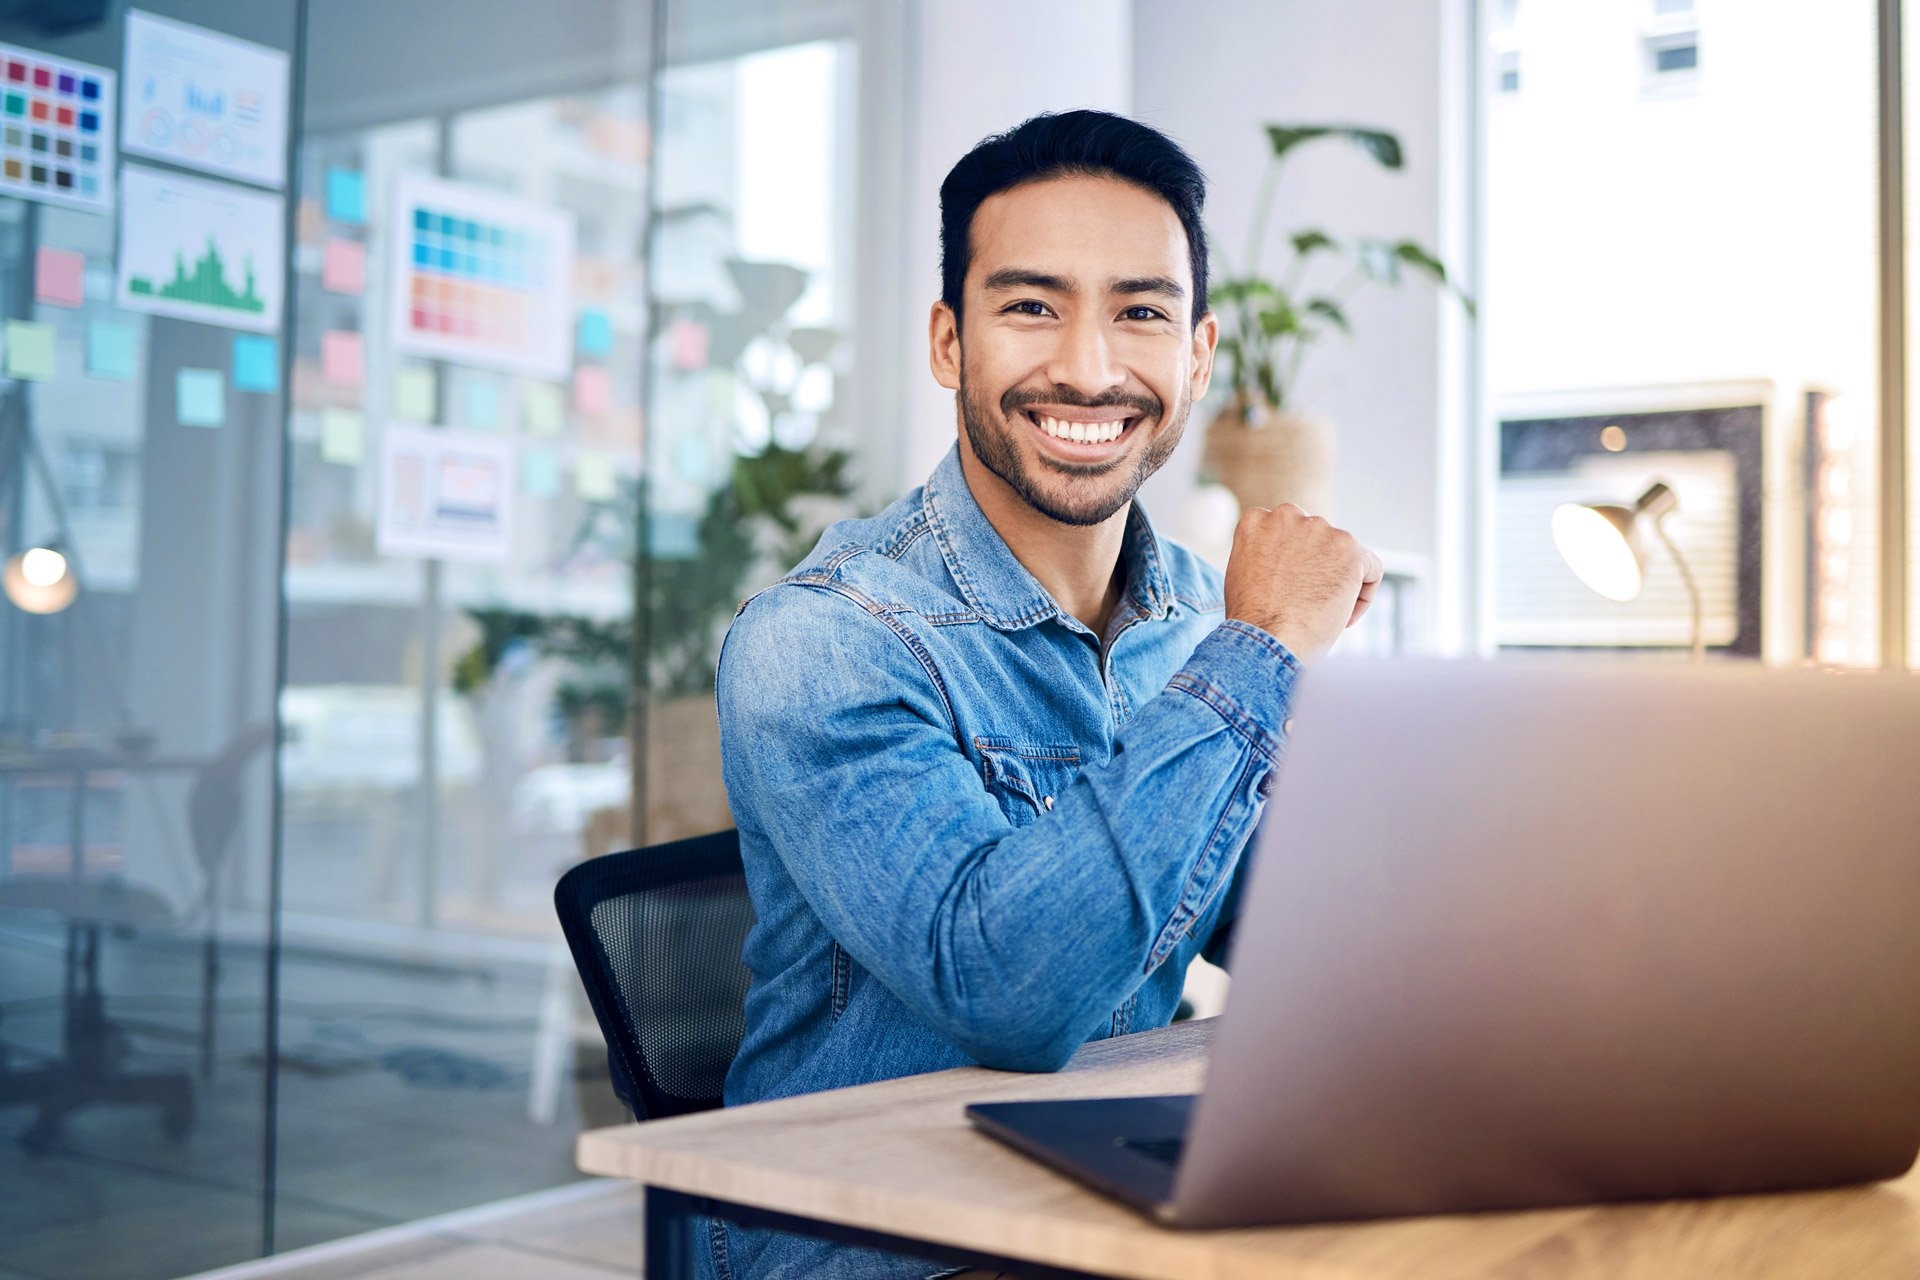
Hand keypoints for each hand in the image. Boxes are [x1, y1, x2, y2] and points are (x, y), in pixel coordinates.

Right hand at [1222, 504, 1382, 663]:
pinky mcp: (1350, 548)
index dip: (1292, 564)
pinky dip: (1364, 594)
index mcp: (1257, 521)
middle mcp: (1287, 516)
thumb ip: (1263, 557)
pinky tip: (1344, 617)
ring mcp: (1320, 529)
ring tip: (1323, 615)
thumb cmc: (1251, 622)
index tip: (1290, 589)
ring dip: (1339, 581)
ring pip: (1344, 554)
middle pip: (1316, 539)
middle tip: (1310, 603)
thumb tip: (1285, 564)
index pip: (1286, 533)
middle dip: (1317, 568)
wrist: (1265, 640)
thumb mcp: (1242, 575)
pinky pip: (1371, 568)